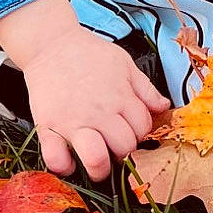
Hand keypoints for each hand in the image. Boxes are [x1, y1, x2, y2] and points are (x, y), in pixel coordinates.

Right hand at [21, 21, 168, 181]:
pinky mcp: (48, 127)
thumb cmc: (87, 53)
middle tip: (114, 143)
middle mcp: (99, 112)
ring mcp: (72, 122)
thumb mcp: (123, 63)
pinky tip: (68, 160)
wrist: (50, 44)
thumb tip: (164, 107)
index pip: (143, 128)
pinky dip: (63, 167)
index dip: (140, 132)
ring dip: (100, 168)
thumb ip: (145, 88)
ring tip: (97, 161)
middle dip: (123, 150)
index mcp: (120, 96)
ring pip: (96, 159)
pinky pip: (56, 159)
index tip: (130, 128)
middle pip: (124, 148)